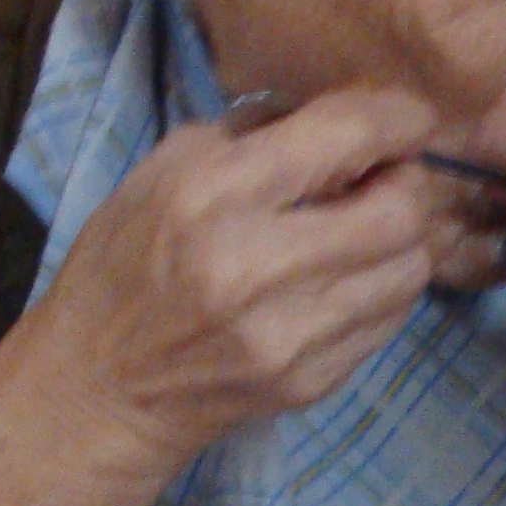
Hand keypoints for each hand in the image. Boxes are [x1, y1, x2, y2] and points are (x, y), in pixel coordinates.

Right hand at [15, 86, 437, 483]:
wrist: (97, 387)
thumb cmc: (125, 262)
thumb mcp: (165, 169)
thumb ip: (257, 133)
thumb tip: (343, 118)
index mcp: (213, 194)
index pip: (346, 136)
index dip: (396, 118)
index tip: (408, 118)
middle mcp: (255, 265)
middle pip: (399, 212)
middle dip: (406, 185)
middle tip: (386, 179)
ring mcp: (288, 334)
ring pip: (408, 271)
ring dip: (401, 241)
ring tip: (365, 232)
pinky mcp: (309, 383)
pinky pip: (388, 322)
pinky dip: (381, 290)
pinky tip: (345, 281)